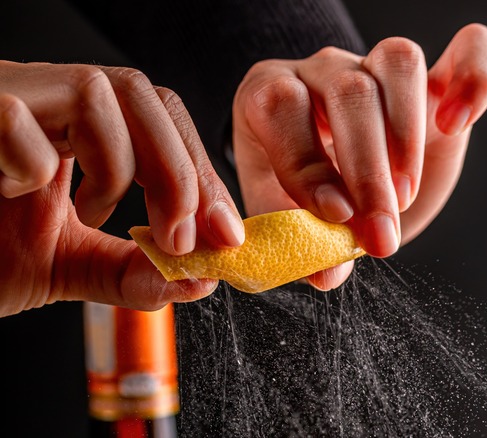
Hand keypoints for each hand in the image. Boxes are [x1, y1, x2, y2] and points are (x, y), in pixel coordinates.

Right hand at [0, 61, 244, 316]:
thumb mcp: (64, 265)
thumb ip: (130, 269)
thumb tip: (200, 278)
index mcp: (75, 130)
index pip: (160, 122)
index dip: (200, 172)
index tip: (226, 235)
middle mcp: (44, 102)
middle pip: (141, 95)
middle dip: (179, 170)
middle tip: (186, 237)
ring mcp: (2, 100)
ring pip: (96, 92)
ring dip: (118, 168)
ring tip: (91, 214)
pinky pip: (15, 118)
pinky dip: (32, 166)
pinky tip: (12, 194)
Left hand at [232, 23, 486, 289]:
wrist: (350, 184)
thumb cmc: (315, 196)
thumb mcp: (298, 221)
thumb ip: (306, 244)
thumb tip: (326, 273)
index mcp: (268, 97)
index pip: (281, 106)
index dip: (309, 163)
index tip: (338, 216)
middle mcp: (322, 69)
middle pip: (349, 92)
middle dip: (368, 171)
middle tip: (381, 231)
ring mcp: (379, 65)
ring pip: (398, 62)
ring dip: (406, 135)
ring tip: (406, 195)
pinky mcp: (437, 76)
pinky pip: (471, 46)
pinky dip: (476, 77)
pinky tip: (459, 123)